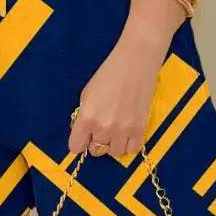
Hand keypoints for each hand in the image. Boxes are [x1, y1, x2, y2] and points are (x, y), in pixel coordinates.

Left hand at [67, 37, 166, 158]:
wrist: (136, 62)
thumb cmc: (110, 73)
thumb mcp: (87, 93)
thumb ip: (83, 115)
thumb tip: (83, 130)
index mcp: (87, 116)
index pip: (76, 146)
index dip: (79, 142)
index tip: (83, 138)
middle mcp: (103, 127)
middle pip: (95, 151)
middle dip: (96, 141)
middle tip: (101, 128)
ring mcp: (123, 130)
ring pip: (114, 152)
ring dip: (113, 143)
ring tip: (115, 127)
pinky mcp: (140, 129)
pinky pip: (132, 149)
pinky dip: (128, 143)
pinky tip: (127, 131)